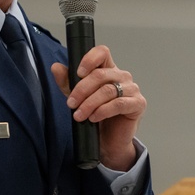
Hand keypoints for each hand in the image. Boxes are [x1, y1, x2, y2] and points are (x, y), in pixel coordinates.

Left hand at [51, 45, 145, 170]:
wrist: (109, 141)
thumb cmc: (97, 116)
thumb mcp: (78, 98)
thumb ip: (68, 82)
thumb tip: (56, 68)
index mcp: (108, 69)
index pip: (102, 53)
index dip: (90, 59)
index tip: (78, 72)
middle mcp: (122, 76)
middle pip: (101, 74)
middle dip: (81, 89)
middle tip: (71, 103)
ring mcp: (132, 89)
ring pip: (108, 90)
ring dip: (89, 103)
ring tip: (79, 115)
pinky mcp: (138, 104)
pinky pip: (119, 104)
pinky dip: (103, 111)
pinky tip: (94, 118)